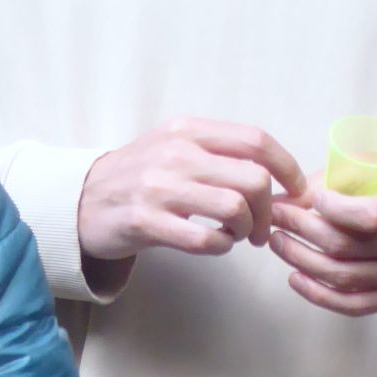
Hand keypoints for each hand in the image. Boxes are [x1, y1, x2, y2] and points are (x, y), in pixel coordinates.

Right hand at [78, 120, 307, 265]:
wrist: (80, 199)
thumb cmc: (139, 175)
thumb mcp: (174, 146)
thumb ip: (219, 152)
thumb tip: (277, 174)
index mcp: (188, 130)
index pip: (255, 141)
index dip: (287, 168)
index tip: (295, 190)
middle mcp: (175, 153)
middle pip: (253, 178)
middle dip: (269, 209)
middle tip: (261, 226)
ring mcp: (159, 187)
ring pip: (234, 208)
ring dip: (246, 229)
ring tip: (237, 235)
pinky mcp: (146, 222)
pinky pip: (206, 239)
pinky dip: (222, 246)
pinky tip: (216, 244)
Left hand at [268, 157, 376, 316]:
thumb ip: (337, 179)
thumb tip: (287, 199)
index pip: (370, 215)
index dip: (333, 208)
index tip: (310, 197)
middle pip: (349, 247)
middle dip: (302, 230)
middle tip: (277, 217)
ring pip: (345, 277)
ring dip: (301, 260)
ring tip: (278, 242)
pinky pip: (356, 304)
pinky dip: (320, 295)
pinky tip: (296, 278)